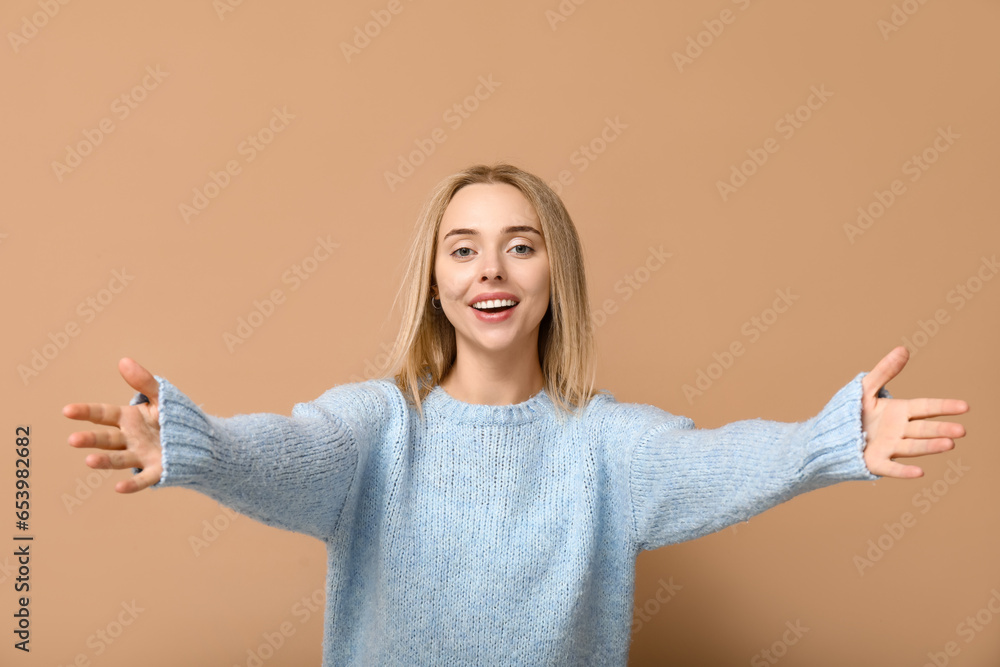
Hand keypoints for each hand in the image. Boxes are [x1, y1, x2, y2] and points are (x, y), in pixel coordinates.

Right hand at [63, 357, 163, 492]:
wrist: (200, 439)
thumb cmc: (175, 417)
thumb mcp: (162, 396)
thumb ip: (144, 382)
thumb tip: (123, 361)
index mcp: (128, 419)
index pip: (102, 414)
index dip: (85, 412)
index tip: (67, 410)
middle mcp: (130, 439)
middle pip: (107, 439)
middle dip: (90, 439)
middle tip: (73, 440)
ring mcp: (141, 456)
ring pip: (119, 459)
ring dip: (104, 461)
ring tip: (89, 460)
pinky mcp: (157, 471)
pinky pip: (142, 479)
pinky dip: (132, 484)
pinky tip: (119, 488)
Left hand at [861, 346, 968, 478]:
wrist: (828, 434)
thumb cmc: (851, 411)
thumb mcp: (865, 388)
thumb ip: (884, 371)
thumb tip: (903, 349)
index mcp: (898, 412)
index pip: (925, 408)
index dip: (944, 407)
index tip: (965, 406)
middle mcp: (898, 431)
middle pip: (923, 429)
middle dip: (942, 430)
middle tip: (961, 431)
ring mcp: (888, 447)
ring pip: (912, 447)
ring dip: (929, 446)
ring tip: (949, 444)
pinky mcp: (874, 462)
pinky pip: (890, 468)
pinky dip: (903, 471)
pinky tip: (919, 472)